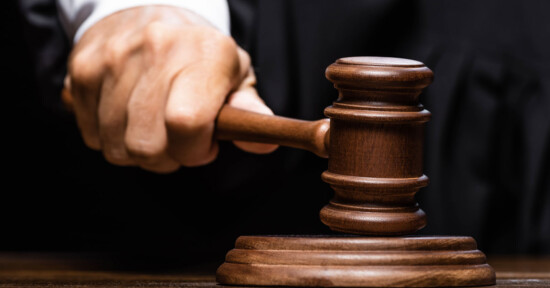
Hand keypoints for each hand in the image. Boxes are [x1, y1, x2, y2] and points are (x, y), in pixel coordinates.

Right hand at [66, 6, 276, 172]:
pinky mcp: (81, 70)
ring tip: (153, 124)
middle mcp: (155, 50)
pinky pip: (91, 136)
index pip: (186, 124)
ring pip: (117, 147)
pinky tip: (127, 115)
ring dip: (138, 150)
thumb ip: (248, 111)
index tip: (204, 145)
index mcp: (204, 52)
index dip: (195, 151)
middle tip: (177, 138)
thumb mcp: (234, 74)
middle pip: (147, 147)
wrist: (146, 10)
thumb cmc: (199, 53)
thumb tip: (266, 141)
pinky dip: (111, 137)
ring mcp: (112, 59)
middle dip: (167, 158)